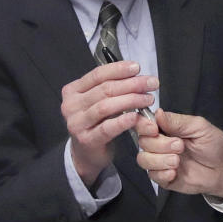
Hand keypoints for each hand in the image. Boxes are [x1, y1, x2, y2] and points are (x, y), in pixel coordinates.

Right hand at [61, 61, 158, 185]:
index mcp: (73, 91)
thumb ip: (118, 90)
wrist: (86, 153)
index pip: (97, 75)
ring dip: (131, 100)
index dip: (118, 69)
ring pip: (106, 106)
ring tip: (148, 99)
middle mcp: (71, 105)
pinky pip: (106, 128)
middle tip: (152, 83)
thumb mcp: (104, 103)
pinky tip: (135, 116)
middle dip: (132, 84)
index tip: (137, 67)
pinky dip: (122, 121)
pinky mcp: (86, 140)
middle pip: (105, 90)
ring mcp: (76, 123)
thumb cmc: (97, 122)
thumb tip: (143, 79)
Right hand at [135, 110, 222, 198]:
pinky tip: (175, 172)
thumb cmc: (215, 145)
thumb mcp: (199, 127)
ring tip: (178, 161)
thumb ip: (177, 121)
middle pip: (143, 141)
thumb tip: (157, 113)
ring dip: (160, 160)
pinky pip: (152, 176)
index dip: (143, 125)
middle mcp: (161, 143)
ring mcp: (161, 161)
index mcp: (168, 128)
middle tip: (180, 145)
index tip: (154, 129)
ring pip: (143, 159)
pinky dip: (163, 174)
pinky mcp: (163, 178)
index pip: (144, 123)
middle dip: (160, 144)